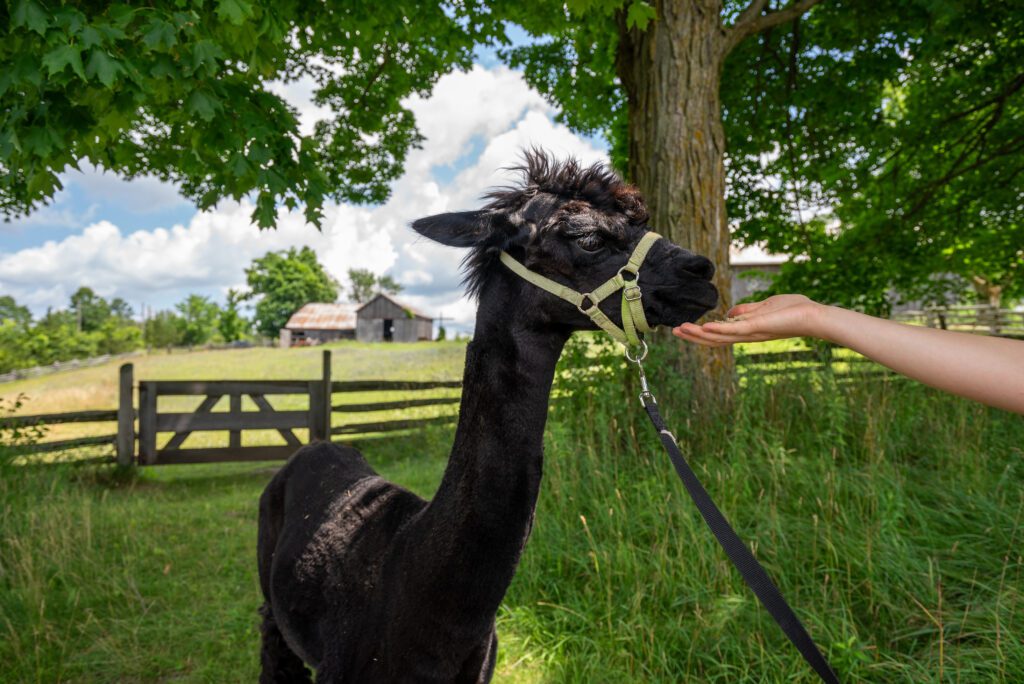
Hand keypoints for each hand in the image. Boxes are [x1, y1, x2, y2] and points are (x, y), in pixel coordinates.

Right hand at [673, 294, 825, 346]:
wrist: (813, 316)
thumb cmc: (794, 310)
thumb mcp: (765, 307)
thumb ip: (747, 310)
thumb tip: (730, 312)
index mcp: (746, 330)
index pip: (718, 334)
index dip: (700, 333)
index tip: (683, 328)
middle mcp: (746, 335)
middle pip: (714, 340)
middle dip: (693, 336)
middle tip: (674, 331)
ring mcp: (751, 333)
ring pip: (720, 338)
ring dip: (699, 334)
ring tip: (681, 329)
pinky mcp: (758, 327)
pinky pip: (735, 330)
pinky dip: (719, 330)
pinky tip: (705, 327)